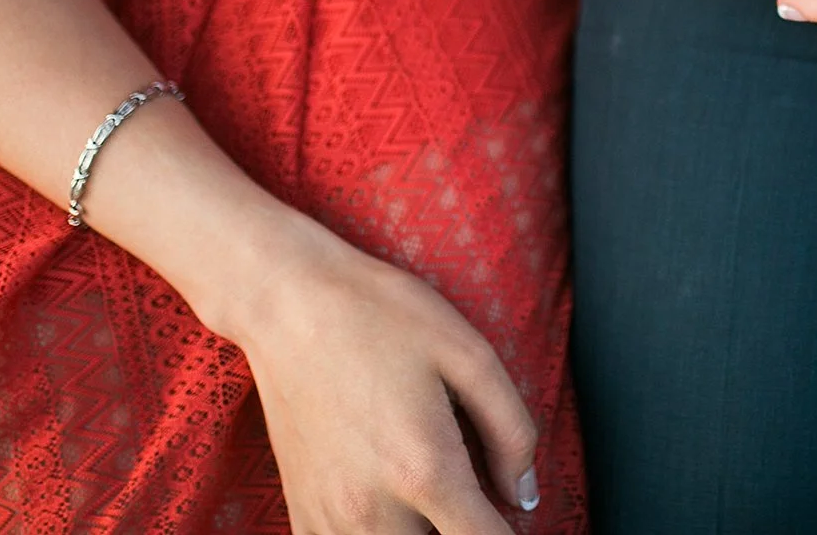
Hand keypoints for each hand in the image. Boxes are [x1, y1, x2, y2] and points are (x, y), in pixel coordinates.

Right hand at [217, 214, 540, 533]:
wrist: (289, 305)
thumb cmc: (383, 317)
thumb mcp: (469, 355)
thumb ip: (512, 432)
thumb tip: (526, 497)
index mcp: (426, 471)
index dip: (511, 532)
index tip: (511, 511)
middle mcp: (374, 511)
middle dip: (465, 532)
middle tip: (474, 499)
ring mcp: (330, 519)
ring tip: (434, 502)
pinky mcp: (302, 515)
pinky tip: (390, 505)